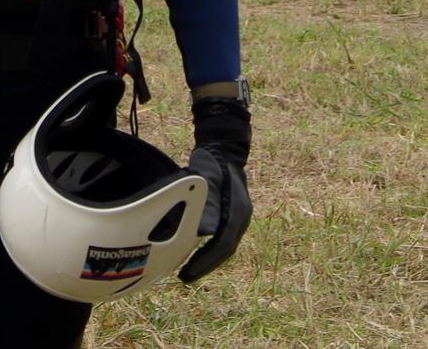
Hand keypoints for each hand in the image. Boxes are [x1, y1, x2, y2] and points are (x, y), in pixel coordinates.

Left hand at [179, 96, 250, 282]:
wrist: (225, 148)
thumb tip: (204, 233)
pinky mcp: (235, 215)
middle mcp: (242, 217)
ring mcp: (240, 217)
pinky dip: (212, 251)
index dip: (205, 261)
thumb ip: (207, 205)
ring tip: (190, 272)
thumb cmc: (211, 163)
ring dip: (209, 261)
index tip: (188, 272)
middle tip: (185, 278)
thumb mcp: (206, 180)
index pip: (222, 244)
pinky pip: (225, 239)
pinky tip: (198, 254)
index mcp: (236, 211)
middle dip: (206, 266)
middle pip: (226, 250)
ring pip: (226, 247)